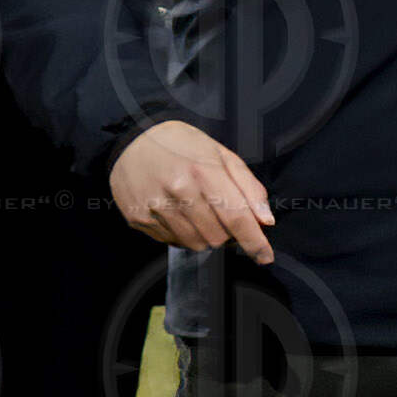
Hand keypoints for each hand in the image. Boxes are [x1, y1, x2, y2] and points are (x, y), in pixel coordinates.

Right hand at [109, 121, 275, 264]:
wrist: (131, 139)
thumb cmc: (181, 145)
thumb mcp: (221, 154)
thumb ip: (248, 187)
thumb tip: (265, 220)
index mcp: (202, 170)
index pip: (236, 216)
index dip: (254, 242)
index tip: (265, 256)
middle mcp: (178, 190)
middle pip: (218, 236)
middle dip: (228, 233)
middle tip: (221, 214)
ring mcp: (155, 207)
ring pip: (196, 243)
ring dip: (206, 235)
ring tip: (198, 210)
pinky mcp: (139, 218)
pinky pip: (173, 242)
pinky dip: (183, 234)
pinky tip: (178, 212)